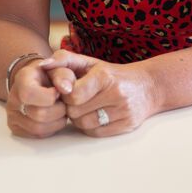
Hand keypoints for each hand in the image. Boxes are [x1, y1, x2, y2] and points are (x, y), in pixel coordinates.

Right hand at [7, 60, 71, 138]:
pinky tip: (55, 116)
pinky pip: (37, 135)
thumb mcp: (59, 67)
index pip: (29, 94)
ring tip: (61, 109)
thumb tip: (67, 89)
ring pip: (38, 129)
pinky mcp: (16, 128)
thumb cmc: (51, 74)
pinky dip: (52, 128)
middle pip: (38, 114)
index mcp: (21, 80)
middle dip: (59, 109)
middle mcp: (13, 99)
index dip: (49, 96)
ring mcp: (12, 116)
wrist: (38, 81)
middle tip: (63, 102)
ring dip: (57, 121)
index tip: (59, 92)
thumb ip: (64, 75)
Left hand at [38, 49, 157, 136]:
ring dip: (81, 118)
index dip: (67, 95)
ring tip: (88, 107)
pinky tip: (98, 115)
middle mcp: (116, 93)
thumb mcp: (91, 62)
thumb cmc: (113, 74)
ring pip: (84, 124)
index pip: (73, 95)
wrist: (148, 86)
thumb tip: (42, 65)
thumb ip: (65, 59)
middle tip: (79, 100)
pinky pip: (96, 133)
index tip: (71, 91)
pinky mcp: (127, 125)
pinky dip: (92, 126)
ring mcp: (123, 111)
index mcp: (105, 76)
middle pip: (76, 112)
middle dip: (73, 107)